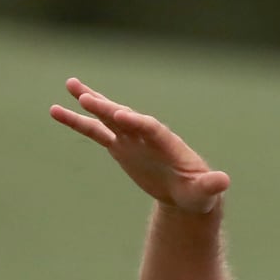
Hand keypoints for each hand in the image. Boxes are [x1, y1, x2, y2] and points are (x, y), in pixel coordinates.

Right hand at [49, 77, 230, 213]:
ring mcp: (132, 139)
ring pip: (109, 118)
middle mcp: (148, 136)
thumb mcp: (206, 192)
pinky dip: (78, 121)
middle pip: (127, 118)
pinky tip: (57, 110)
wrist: (188, 194)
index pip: (151, 129)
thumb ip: (211, 185)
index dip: (137, 123)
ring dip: (90, 102)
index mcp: (168, 144)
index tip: (121, 116)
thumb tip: (223, 182)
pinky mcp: (120, 146)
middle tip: (88, 97)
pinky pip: (96, 132)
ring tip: (70, 85)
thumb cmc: (199, 193)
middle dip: (109, 108)